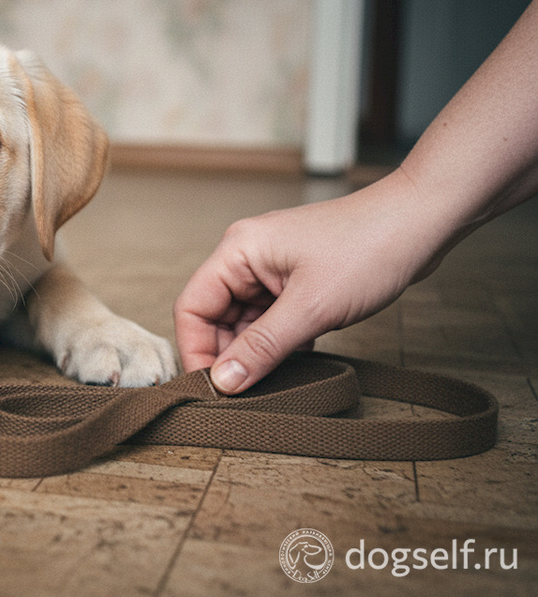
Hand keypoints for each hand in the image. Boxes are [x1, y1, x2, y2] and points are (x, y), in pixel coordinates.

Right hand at [173, 173, 441, 393]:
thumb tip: (223, 381)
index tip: (211, 388)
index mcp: (238, 251)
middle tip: (244, 394)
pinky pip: (271, 319)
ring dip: (255, 352)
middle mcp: (248, 257)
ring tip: (272, 382)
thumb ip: (262, 348)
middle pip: (215, 317)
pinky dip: (277, 344)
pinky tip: (292, 366)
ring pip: (244, 322)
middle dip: (227, 355)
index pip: (192, 307)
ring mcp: (273, 269)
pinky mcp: (297, 281)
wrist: (423, 220)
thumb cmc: (371, 247)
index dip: (196, 350)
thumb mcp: (312, 308)